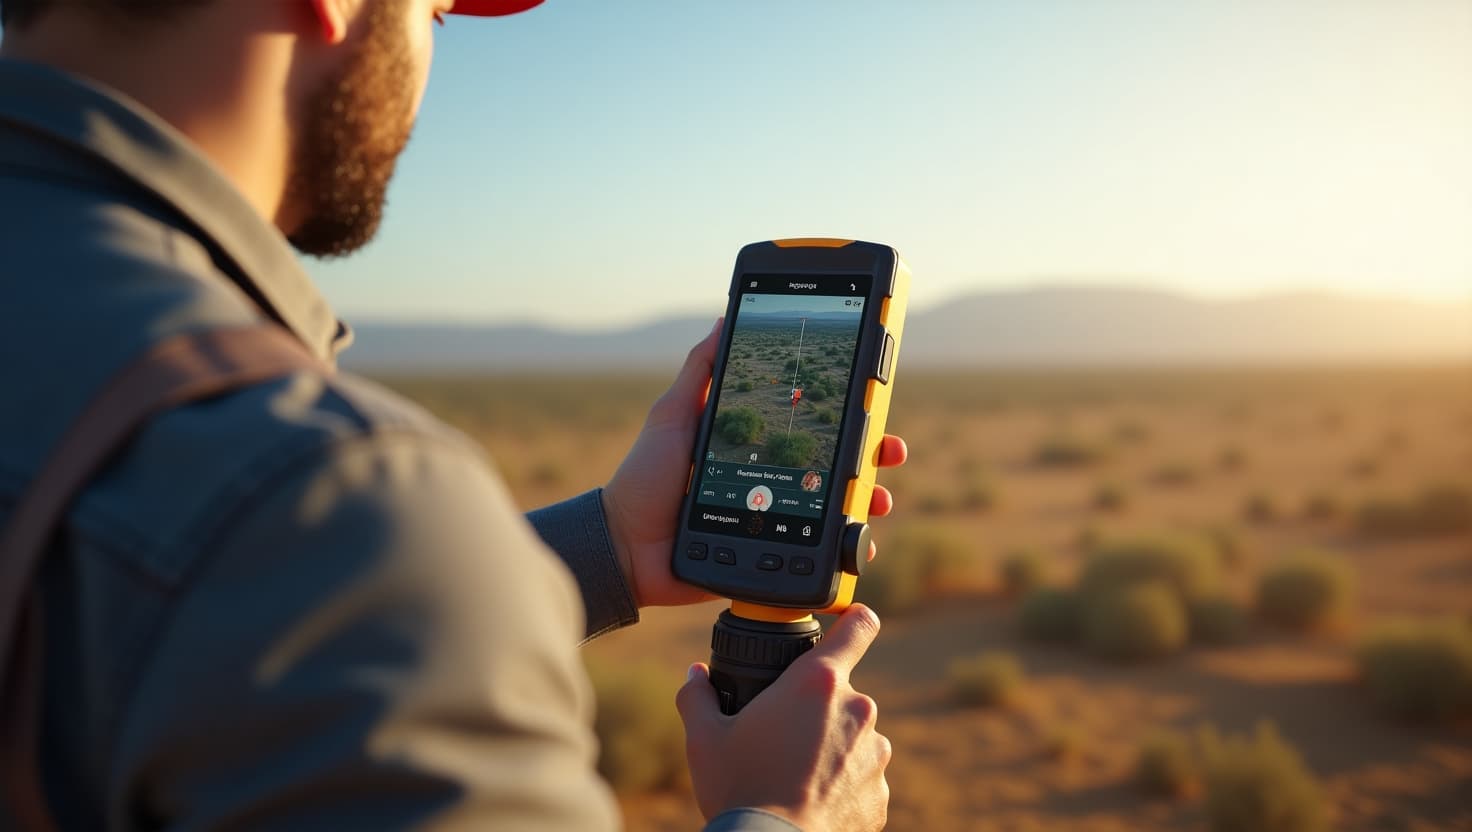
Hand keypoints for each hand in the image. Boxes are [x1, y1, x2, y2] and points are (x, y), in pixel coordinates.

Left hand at [602, 321, 909, 607]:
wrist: (626, 545)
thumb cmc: (646, 478)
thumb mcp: (673, 415)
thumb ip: (700, 370)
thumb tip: (725, 317)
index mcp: (756, 444)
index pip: (814, 424)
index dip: (848, 414)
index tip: (875, 399)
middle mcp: (775, 480)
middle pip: (838, 466)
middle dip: (873, 457)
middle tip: (889, 452)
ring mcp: (778, 519)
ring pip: (839, 510)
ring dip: (869, 502)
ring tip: (878, 501)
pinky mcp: (773, 555)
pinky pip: (821, 556)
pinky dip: (849, 550)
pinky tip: (859, 544)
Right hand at [675, 605, 891, 831]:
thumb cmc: (740, 789)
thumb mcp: (704, 739)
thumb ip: (698, 696)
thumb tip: (695, 675)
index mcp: (818, 682)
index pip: (859, 625)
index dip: (853, 619)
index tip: (844, 623)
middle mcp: (857, 710)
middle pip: (841, 692)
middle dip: (816, 708)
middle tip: (781, 735)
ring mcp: (875, 754)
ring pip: (853, 737)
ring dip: (831, 747)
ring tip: (792, 774)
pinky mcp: (880, 795)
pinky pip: (861, 778)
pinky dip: (841, 785)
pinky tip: (808, 800)